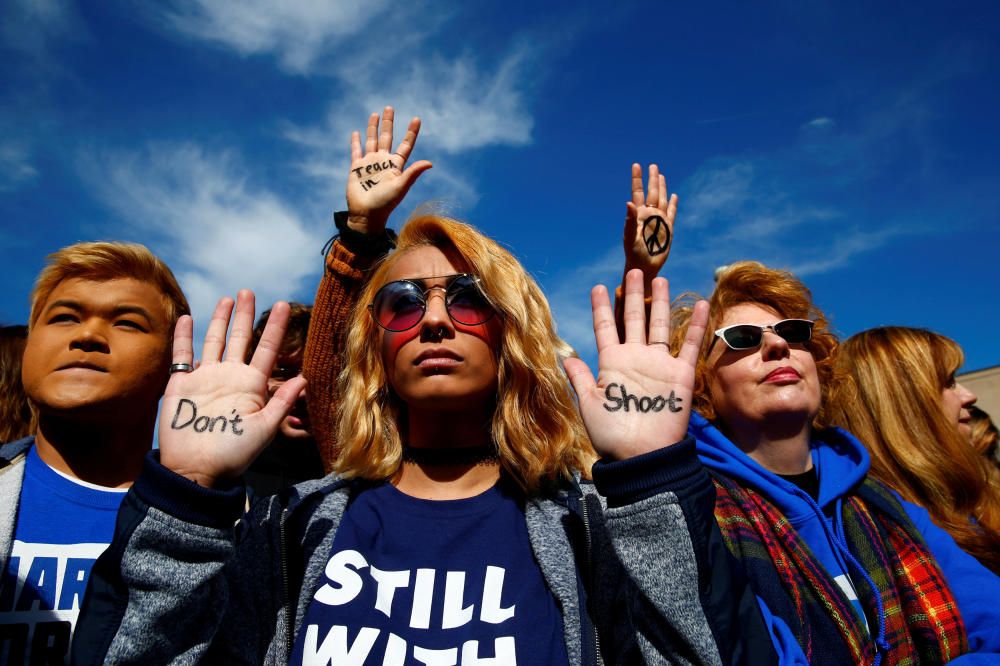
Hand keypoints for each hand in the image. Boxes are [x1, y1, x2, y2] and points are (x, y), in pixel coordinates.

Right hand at [158, 291, 306, 487]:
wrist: (196, 470)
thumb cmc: (233, 453)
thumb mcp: (264, 429)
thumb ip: (281, 403)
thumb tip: (305, 378)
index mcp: (252, 385)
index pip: (267, 350)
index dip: (275, 328)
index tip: (283, 305)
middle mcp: (230, 377)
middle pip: (240, 339)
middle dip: (245, 315)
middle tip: (248, 291)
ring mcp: (206, 379)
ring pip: (214, 342)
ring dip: (220, 320)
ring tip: (227, 299)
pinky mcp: (182, 384)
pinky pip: (182, 356)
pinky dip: (183, 336)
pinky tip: (186, 318)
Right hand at [346, 106, 432, 233]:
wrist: (366, 214)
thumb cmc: (386, 203)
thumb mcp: (401, 187)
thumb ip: (413, 173)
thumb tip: (430, 163)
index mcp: (396, 166)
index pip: (405, 145)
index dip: (411, 132)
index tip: (416, 118)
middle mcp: (383, 162)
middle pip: (387, 137)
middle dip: (389, 123)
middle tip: (390, 107)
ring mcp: (370, 164)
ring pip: (372, 140)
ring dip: (373, 128)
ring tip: (375, 114)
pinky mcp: (356, 168)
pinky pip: (356, 151)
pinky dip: (355, 141)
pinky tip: (356, 132)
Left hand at [564, 269, 707, 459]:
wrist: (641, 455)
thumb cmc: (611, 434)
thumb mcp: (588, 404)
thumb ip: (580, 378)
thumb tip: (564, 356)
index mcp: (612, 362)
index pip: (606, 328)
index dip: (602, 307)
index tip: (599, 287)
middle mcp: (635, 358)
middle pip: (635, 319)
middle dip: (634, 295)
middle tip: (635, 270)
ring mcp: (659, 365)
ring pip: (660, 326)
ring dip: (660, 303)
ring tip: (660, 279)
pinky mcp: (681, 374)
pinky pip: (690, 345)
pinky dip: (697, 325)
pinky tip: (702, 304)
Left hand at [623, 163, 677, 282]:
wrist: (645, 266)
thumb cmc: (634, 253)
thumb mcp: (630, 237)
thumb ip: (629, 220)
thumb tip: (628, 202)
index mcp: (639, 214)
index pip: (637, 192)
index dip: (637, 179)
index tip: (636, 165)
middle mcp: (649, 215)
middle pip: (652, 192)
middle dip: (652, 179)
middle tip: (652, 165)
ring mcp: (659, 221)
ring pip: (663, 200)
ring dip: (663, 188)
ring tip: (661, 175)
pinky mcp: (668, 229)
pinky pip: (672, 213)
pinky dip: (674, 204)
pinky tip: (675, 196)